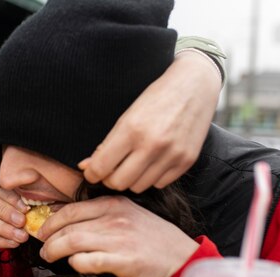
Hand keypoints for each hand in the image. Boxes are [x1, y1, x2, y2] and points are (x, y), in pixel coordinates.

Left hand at [36, 196, 198, 276]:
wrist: (181, 257)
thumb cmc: (153, 238)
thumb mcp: (128, 215)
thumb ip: (102, 215)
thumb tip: (70, 222)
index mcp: (113, 204)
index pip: (71, 210)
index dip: (51, 221)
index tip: (42, 231)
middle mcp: (113, 218)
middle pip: (68, 226)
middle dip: (48, 239)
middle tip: (42, 248)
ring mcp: (118, 239)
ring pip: (73, 242)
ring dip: (55, 251)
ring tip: (49, 257)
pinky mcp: (123, 261)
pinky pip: (89, 261)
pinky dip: (76, 263)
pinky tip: (74, 265)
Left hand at [78, 49, 221, 192]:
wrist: (194, 86)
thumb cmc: (156, 98)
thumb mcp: (127, 117)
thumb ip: (107, 145)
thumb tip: (86, 167)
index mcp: (131, 130)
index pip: (101, 167)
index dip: (92, 173)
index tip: (92, 172)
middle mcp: (152, 145)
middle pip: (118, 183)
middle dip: (110, 179)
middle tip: (112, 170)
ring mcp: (171, 155)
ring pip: (139, 187)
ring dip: (132, 179)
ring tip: (134, 163)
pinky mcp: (186, 161)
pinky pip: (160, 184)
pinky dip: (152, 177)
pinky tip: (153, 162)